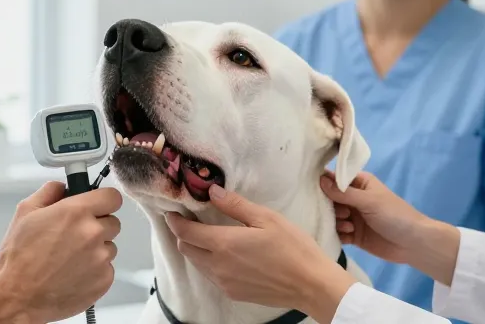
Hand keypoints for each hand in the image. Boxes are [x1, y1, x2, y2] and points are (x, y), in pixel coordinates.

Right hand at [0, 182, 122, 323]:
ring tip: (69, 257)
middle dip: (97, 225)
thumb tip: (62, 187)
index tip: (97, 205)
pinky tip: (73, 272)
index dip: (103, 200)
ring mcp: (101, 258)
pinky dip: (94, 270)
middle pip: (112, 222)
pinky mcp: (104, 280)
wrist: (18, 296)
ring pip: (109, 246)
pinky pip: (107, 268)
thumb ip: (49, 192)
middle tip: (75, 235)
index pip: (112, 197)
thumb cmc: (19, 258)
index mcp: (76, 212)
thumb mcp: (25, 213)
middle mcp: (93, 233)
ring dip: (96, 249)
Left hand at [165, 185, 356, 322]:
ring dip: (196, 248)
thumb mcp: (266, 218)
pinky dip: (209, 263)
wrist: (311, 285)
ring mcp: (224, 283)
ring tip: (208, 234)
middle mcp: (218, 266)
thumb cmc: (293, 248)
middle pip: (186, 248)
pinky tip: (225, 253)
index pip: (185, 232)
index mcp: (224, 244)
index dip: (175, 220)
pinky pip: (211, 276)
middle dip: (183, 233)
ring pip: (197, 263)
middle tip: (192, 220)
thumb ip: (235, 205)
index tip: (173, 211)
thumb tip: (212, 192)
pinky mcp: (233, 294)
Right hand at [322, 171, 458, 284]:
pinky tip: (347, 237)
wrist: (413, 244)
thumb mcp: (369, 201)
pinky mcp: (353, 235)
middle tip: (342, 214)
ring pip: (332, 217)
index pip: (334, 179)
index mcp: (359, 184)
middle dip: (329, 206)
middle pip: (329, 200)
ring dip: (336, 222)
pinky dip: (337, 235)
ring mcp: (353, 218)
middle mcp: (353, 199)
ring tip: (349, 227)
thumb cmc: (394, 215)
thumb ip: (344, 193)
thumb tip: (320, 180)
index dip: (322, 183)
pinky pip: (337, 233)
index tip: (310, 190)